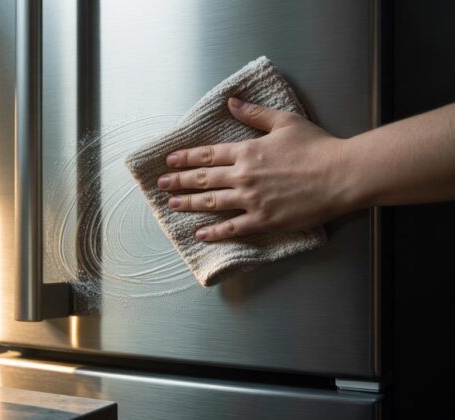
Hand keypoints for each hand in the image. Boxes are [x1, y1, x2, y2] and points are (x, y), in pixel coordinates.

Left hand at [158, 97, 352, 240]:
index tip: (169, 161)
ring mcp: (251, 199)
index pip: (207, 155)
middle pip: (203, 179)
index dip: (185, 158)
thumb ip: (254, 114)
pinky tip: (200, 233)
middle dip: (178, 181)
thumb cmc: (318, 146)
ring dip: (189, 204)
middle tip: (161, 184)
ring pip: (211, 202)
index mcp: (247, 150)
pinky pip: (232, 228)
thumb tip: (231, 102)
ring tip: (172, 204)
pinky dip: (214, 232)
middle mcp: (243, 175)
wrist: (342, 175)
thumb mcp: (284, 122)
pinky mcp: (263, 220)